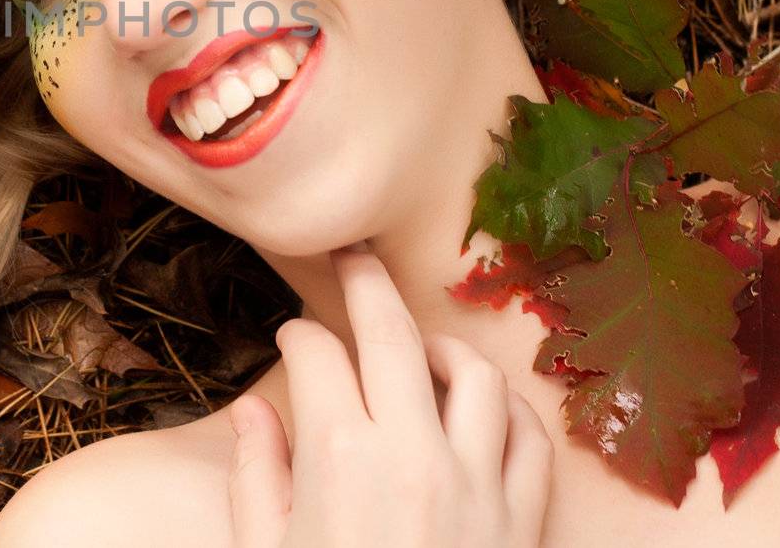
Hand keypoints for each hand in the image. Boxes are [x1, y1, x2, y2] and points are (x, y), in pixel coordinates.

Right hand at [227, 249, 551, 547]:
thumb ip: (256, 476)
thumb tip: (250, 412)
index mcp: (338, 460)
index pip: (317, 356)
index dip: (299, 336)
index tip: (294, 338)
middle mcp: (412, 458)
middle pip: (392, 335)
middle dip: (367, 282)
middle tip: (353, 257)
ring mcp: (476, 488)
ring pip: (475, 376)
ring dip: (443, 346)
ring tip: (420, 345)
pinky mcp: (520, 523)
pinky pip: (529, 441)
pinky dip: (509, 412)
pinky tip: (483, 408)